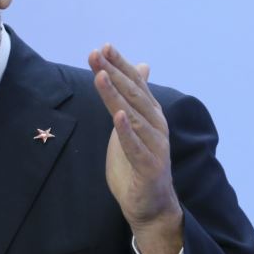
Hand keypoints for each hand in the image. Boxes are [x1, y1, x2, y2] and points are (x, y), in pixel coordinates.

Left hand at [89, 44, 181, 253]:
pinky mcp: (149, 167)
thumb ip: (134, 98)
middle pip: (134, 94)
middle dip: (115, 72)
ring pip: (133, 115)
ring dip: (116, 95)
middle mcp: (156, 126)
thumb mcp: (132, 126)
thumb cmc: (138, 164)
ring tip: (102, 76)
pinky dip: (127, 131)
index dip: (121, 65)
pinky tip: (118, 116)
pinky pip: (136, 146)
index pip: (136, 84)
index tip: (104, 47)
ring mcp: (154, 146)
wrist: (150, 206)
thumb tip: (141, 66)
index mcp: (151, 115)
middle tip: (97, 54)